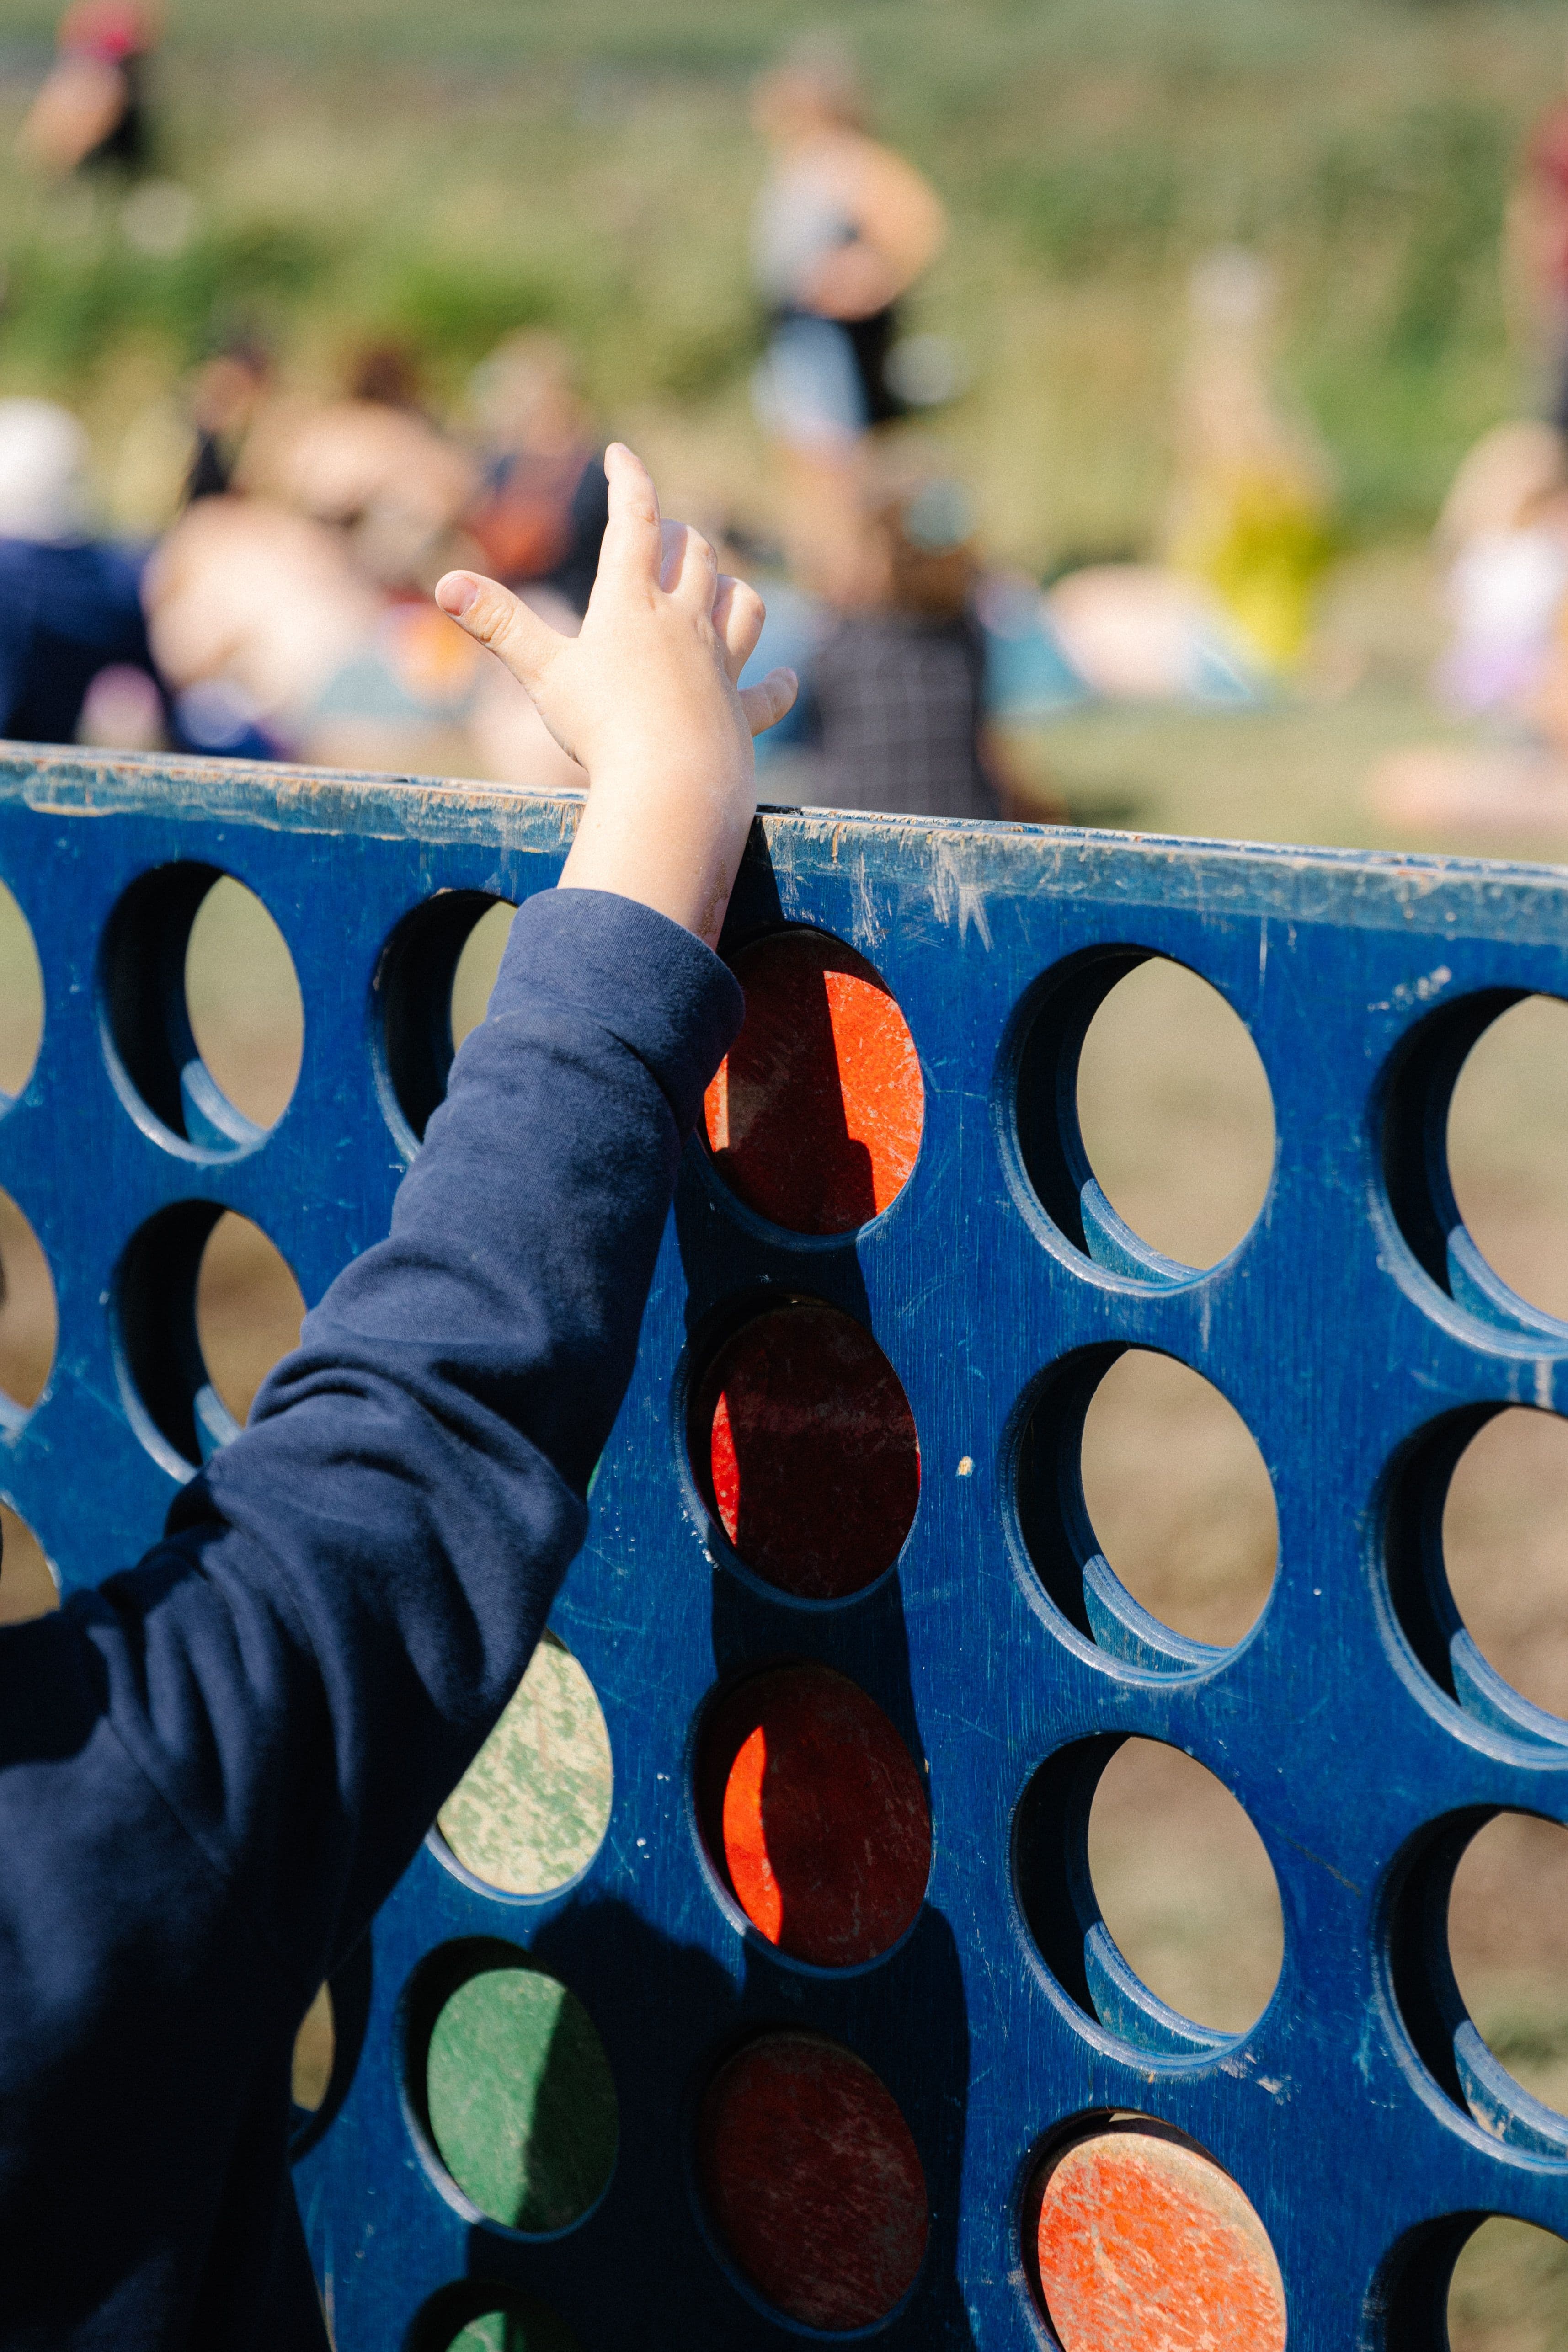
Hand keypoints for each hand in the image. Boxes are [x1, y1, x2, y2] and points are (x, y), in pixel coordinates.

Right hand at [435, 445, 796, 945]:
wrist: (671, 784)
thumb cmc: (603, 728)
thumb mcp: (542, 673)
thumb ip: (499, 625)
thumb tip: (445, 583)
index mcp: (631, 603)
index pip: (633, 519)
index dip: (627, 479)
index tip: (620, 454)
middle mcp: (684, 623)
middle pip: (694, 553)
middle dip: (679, 533)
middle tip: (663, 532)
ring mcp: (719, 666)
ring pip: (741, 603)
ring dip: (729, 588)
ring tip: (717, 587)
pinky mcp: (740, 713)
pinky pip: (768, 692)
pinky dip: (775, 684)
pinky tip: (781, 678)